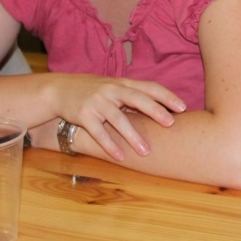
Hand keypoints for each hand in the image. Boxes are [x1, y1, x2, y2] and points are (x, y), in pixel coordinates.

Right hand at [49, 76, 185, 160]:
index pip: (149, 87)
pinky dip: (110, 145)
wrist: (58, 90)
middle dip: (155, 110)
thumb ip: (133, 95)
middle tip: (170, 124)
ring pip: (118, 119)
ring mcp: (97, 102)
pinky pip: (99, 132)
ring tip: (146, 152)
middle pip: (137, 98)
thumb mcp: (113, 87)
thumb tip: (161, 107)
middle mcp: (111, 90)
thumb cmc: (92, 90)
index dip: (166, 96)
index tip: (182, 107)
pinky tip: (120, 157)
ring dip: (133, 136)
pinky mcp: (83, 115)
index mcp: (122, 83)